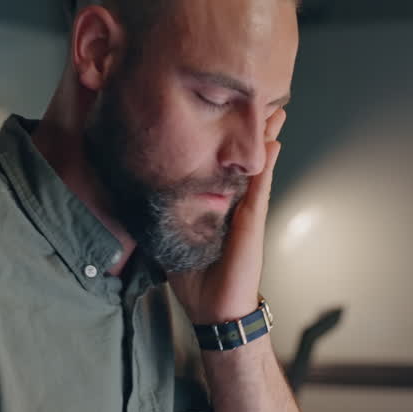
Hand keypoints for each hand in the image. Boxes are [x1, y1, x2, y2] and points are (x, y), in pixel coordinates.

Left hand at [168, 108, 286, 323]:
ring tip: (275, 111)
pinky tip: (272, 143)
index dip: (227, 141)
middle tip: (261, 101)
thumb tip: (137, 200)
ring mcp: (247, 212)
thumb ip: (165, 220)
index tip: (226, 114)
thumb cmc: (197, 282)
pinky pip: (261, 186)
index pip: (223, 166)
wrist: (216, 310)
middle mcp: (236, 205)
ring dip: (266, 138)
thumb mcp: (174, 241)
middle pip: (246, 160)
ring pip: (259, 166)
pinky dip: (267, 164)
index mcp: (219, 208)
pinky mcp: (252, 221)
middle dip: (253, 131)